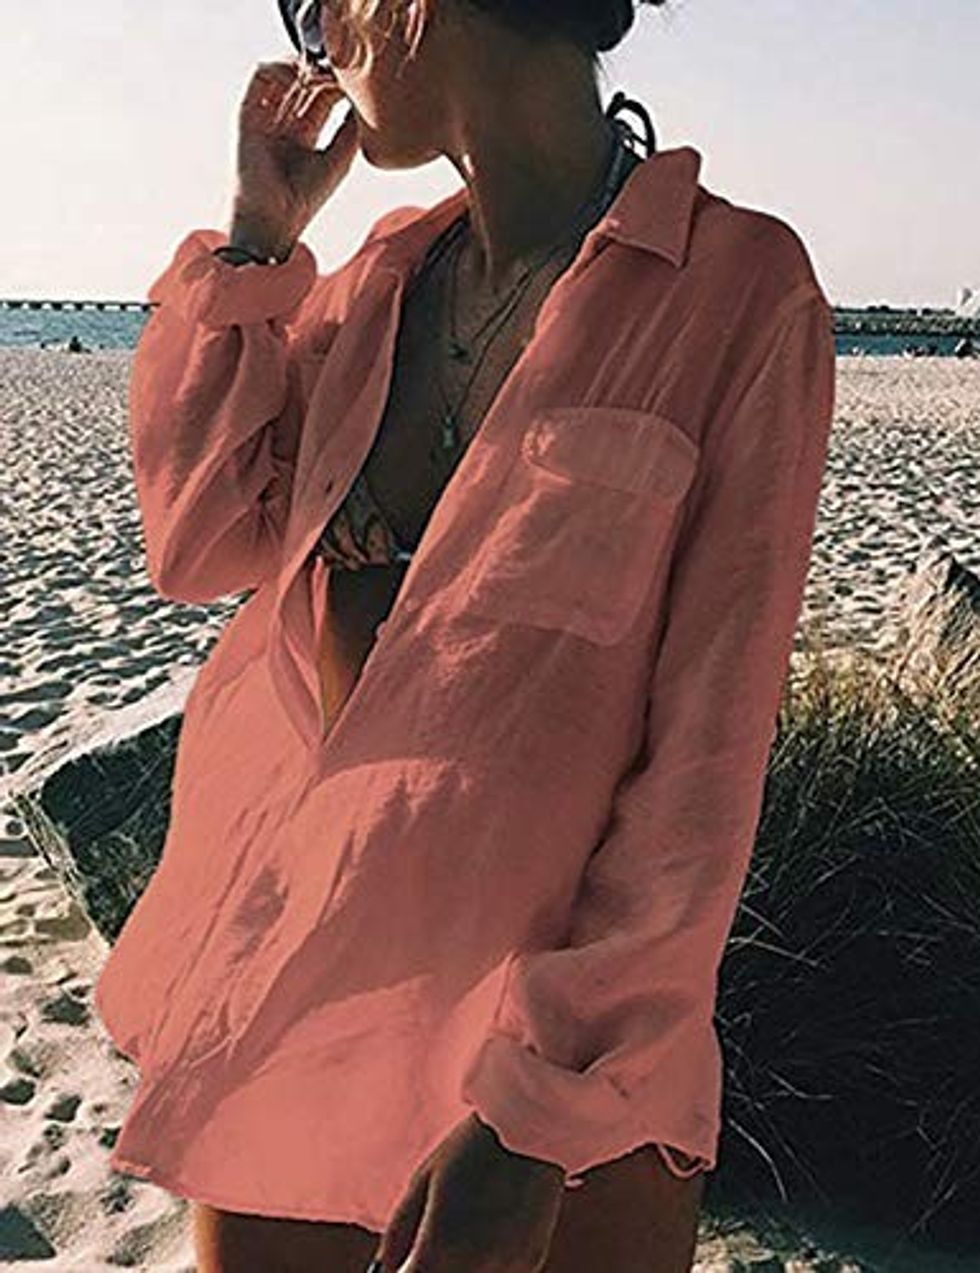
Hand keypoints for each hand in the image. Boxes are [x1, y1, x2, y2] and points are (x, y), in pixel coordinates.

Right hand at [228, 59, 358, 257]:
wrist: (273, 219)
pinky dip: (281, 66)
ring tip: (324, 67)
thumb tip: (362, 100)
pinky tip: (302, 73)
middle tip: (342, 64)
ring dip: (304, 64)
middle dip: (323, 68)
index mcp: (304, 133)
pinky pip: (261, 77)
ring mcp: (265, 116)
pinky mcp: (248, 113)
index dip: (338, 82)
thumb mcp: (339, 159)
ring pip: (284, 73)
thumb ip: (350, 129)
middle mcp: (283, 122)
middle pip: (304, 80)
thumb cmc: (303, 199)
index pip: (322, 94)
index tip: (355, 77)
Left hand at [374, 1112, 565, 1270]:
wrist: (530, 1128)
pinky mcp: (531, 1262)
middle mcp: (473, 1267)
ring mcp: (506, 1268)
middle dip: (432, 1266)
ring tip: (467, 1225)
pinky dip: (489, 1262)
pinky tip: (493, 1227)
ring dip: (461, 1264)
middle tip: (434, 1238)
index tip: (406, 1261)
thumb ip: (399, 1230)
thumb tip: (386, 1267)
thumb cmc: (469, 1148)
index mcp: (439, 1248)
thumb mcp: (423, 1182)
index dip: (405, 1271)